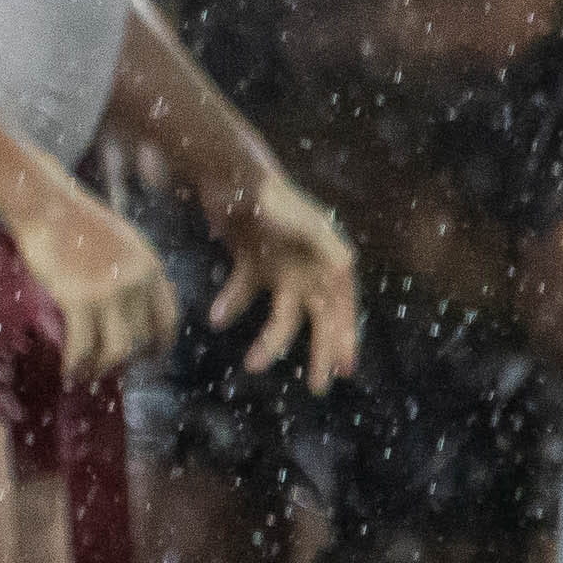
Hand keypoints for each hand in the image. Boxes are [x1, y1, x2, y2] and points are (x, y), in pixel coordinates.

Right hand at [2, 176, 174, 384]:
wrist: (46, 204)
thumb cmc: (76, 220)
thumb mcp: (122, 243)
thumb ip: (134, 272)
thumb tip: (132, 307)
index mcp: (151, 267)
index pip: (169, 318)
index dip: (161, 345)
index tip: (149, 358)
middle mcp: (137, 283)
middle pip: (144, 340)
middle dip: (128, 362)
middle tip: (111, 371)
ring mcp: (110, 292)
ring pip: (118, 350)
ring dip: (102, 369)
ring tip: (87, 376)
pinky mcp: (79, 300)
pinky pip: (83, 346)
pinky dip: (75, 366)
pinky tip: (67, 374)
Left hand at [200, 164, 361, 387]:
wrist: (232, 176)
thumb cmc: (273, 199)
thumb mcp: (305, 223)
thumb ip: (326, 245)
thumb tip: (345, 270)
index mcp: (329, 261)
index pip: (342, 308)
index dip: (344, 339)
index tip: (343, 370)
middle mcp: (309, 268)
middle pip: (318, 319)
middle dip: (318, 352)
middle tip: (316, 387)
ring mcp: (281, 267)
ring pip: (280, 315)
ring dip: (270, 341)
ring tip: (253, 365)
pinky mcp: (251, 261)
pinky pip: (245, 292)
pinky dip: (232, 305)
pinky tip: (217, 318)